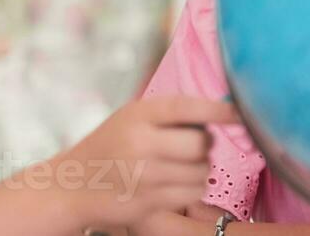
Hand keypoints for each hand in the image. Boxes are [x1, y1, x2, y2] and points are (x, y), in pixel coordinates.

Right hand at [59, 94, 238, 228]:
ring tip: (178, 165)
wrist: (69, 185)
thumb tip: (225, 109)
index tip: (240, 113)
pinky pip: (192, 193)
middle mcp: (140, 143)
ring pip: (201, 170)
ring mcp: (142, 176)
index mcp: (139, 114)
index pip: (188, 107)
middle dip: (205, 145)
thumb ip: (171, 112)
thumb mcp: (133, 117)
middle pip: (201, 143)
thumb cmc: (110, 145)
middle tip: (192, 146)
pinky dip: (192, 188)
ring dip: (199, 168)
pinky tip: (174, 183)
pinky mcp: (146, 202)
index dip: (220, 110)